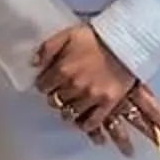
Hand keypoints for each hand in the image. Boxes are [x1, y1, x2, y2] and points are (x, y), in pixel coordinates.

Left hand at [33, 25, 159, 155]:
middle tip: (62, 91)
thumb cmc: (96, 37)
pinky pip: (91, 122)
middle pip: (55, 101)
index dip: (45, 84)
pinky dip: (84, 125)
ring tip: (72, 103)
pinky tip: (82, 120)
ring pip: (70, 113)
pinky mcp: (107, 103)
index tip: (49, 82)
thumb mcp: (68, 34)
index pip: (43, 86)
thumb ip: (47, 48)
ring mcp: (91, 96)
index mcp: (63, 70)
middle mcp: (75, 86)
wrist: (125, 42)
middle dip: (56, 96)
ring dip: (68, 109)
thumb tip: (33, 64)